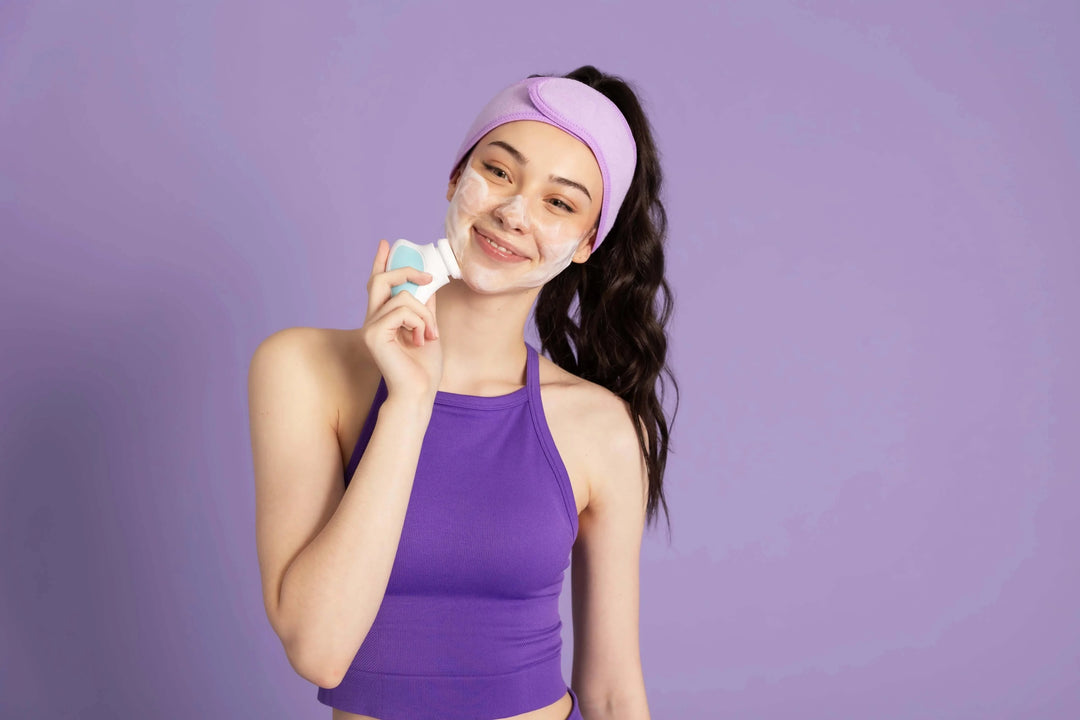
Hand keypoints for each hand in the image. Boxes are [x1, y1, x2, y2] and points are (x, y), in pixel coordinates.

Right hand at [358, 239, 442, 402]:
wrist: (419, 393)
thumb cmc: (423, 369)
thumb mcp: (429, 329)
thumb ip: (425, 307)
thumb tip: (428, 283)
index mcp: (383, 320)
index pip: (378, 284)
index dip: (381, 262)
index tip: (386, 243)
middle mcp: (372, 321)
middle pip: (381, 280)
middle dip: (406, 271)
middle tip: (428, 279)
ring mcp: (370, 327)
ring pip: (403, 297)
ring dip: (425, 314)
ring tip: (429, 335)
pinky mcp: (373, 334)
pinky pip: (402, 310)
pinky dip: (420, 322)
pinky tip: (421, 340)